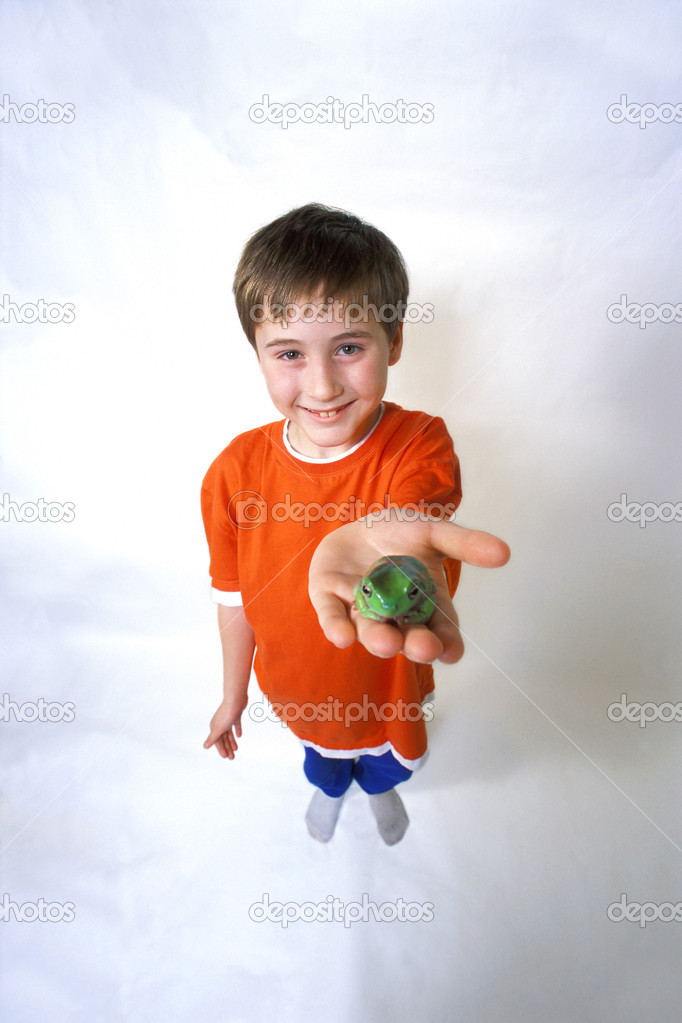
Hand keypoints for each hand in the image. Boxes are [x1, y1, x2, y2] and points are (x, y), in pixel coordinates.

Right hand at [203, 695, 247, 759]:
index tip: (226, 757)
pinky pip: (236, 725)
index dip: (221, 750)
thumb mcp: (219, 729)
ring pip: (229, 733)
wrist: (236, 699)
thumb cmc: (227, 714)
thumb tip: (204, 746)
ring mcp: (227, 719)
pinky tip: (239, 735)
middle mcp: (220, 723)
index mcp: (214, 727)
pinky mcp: (235, 715)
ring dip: (232, 741)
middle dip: (227, 748)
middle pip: (223, 738)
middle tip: (232, 757)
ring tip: (236, 749)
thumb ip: (212, 738)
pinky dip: (237, 730)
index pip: (217, 741)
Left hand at [308, 510, 509, 664]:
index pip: (440, 630)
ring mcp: (361, 609)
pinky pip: (333, 617)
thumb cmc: (401, 534)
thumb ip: (463, 544)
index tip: (452, 651)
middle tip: (423, 648)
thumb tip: (504, 552)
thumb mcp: (433, 532)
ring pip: (370, 630)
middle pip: (406, 636)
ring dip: (378, 639)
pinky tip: (342, 636)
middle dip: (415, 644)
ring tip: (387, 643)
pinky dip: (336, 627)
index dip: (446, 643)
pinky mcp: (330, 600)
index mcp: (424, 604)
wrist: (359, 522)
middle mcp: (394, 615)